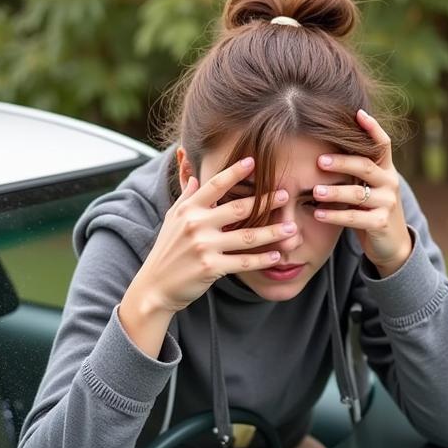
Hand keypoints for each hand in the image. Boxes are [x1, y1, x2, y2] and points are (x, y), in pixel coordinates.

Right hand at [126, 157, 301, 314]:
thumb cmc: (167, 250)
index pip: (215, 185)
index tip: (254, 162)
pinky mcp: (210, 267)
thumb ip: (186, 196)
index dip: (235, 172)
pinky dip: (262, 260)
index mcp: (188, 209)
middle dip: (265, 201)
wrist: (155, 285)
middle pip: (238, 209)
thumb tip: (193, 173)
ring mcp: (203, 246)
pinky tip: (278, 256)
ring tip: (292, 228)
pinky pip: (243, 262)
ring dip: (272, 232)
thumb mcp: (172, 219)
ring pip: (246, 237)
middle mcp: (196, 224)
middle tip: (286, 194)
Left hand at [312, 110, 411, 276]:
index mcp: (385, 170)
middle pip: (366, 166)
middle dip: (342, 162)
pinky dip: (335, 216)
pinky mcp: (381, 223)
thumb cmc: (371, 210)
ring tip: (315, 192)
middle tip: (319, 161)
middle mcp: (390, 183)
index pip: (383, 144)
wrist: (392, 244)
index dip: (373, 128)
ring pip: (359, 193)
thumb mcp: (367, 187)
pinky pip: (355, 217)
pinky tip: (318, 214)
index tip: (358, 113)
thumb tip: (322, 146)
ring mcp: (387, 203)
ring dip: (335, 192)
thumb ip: (354, 171)